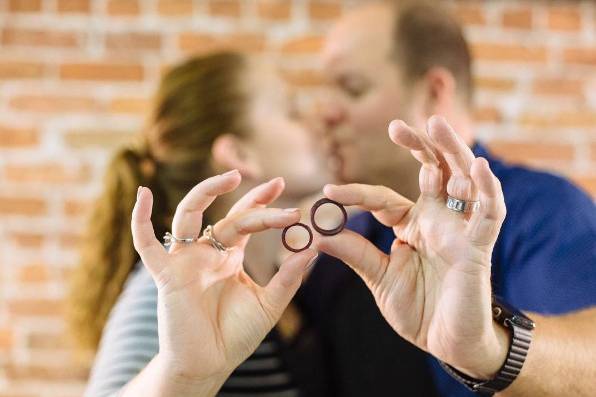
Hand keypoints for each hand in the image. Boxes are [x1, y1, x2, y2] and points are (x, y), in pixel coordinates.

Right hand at [131, 171, 316, 389]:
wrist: (209, 364)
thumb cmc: (235, 335)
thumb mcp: (269, 304)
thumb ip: (289, 277)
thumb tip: (312, 247)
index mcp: (229, 257)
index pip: (244, 219)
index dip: (260, 201)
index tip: (281, 184)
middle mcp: (207, 253)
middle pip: (229, 217)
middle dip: (253, 201)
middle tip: (279, 187)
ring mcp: (185, 260)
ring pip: (189, 215)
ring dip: (206, 192)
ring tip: (230, 177)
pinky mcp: (167, 274)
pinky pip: (147, 245)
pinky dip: (140, 220)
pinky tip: (142, 195)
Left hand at [317, 116, 508, 378]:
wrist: (447, 343)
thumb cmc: (418, 308)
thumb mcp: (379, 277)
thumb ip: (353, 252)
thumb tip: (316, 232)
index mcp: (413, 226)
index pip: (383, 199)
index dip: (356, 194)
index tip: (327, 193)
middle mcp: (438, 220)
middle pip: (433, 170)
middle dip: (419, 146)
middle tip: (396, 126)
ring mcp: (460, 230)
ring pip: (463, 179)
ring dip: (452, 151)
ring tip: (436, 125)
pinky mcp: (479, 248)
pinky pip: (489, 213)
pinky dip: (487, 190)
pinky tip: (479, 168)